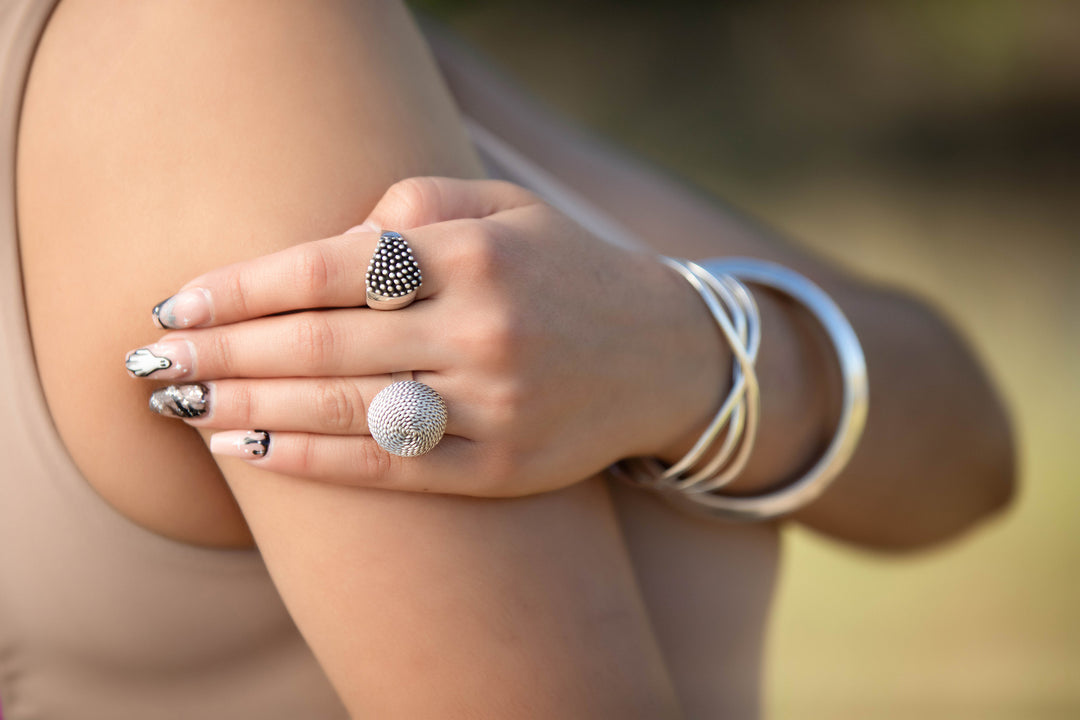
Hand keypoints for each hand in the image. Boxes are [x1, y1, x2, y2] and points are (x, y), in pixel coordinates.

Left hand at [126, 177, 725, 495]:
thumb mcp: (505, 209)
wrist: (664, 354)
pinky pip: (391, 468)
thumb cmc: (566, 270)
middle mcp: (484, 330)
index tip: (176, 304)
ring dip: (249, 410)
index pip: (328, 271)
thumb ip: (412, 207)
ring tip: (180, 408)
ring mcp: (495, 406)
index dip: (242, 289)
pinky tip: (250, 451)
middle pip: (320, 346)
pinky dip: (313, 460)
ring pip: (346, 411)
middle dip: (222, 356)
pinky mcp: (502, 468)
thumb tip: (321, 245)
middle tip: (150, 366)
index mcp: (477, 254)